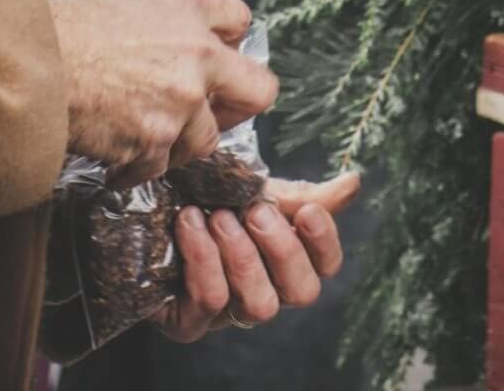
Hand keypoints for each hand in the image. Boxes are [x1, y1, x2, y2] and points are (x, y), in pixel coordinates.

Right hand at [50, 0, 277, 186]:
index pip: (240, 19)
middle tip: (216, 109)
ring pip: (205, 139)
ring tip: (145, 130)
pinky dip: (139, 165)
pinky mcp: (155, 144)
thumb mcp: (134, 3)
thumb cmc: (72, 30)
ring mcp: (181, 105)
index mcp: (190, 14)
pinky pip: (162, 167)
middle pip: (258, 92)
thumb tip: (213, 35)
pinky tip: (117, 151)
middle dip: (239, 103)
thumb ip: (181, 18)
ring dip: (180, 140)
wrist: (33, 65)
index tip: (223, 53)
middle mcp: (198, 58)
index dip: (232, 38)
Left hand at [154, 171, 360, 341]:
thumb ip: (304, 194)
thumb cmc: (210, 199)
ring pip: (259, 304)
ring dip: (242, 256)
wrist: (149, 204)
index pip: (326, 265)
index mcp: (287, 260)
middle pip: (301, 292)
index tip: (305, 210)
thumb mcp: (257, 189)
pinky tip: (189, 222)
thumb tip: (354, 183)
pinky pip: (208, 302)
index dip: (324, 242)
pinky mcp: (190, 321)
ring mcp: (229, 311)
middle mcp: (265, 290)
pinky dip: (203, 259)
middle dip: (282, 250)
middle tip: (255, 210)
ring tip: (218, 214)